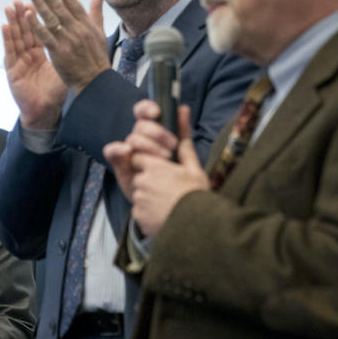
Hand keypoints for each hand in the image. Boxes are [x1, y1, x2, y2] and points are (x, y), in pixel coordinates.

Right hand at [2, 0, 66, 129]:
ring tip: (11, 6)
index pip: (41, 28)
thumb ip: (74, 47)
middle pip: (26, 30)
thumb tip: (87, 33)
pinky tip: (5, 26)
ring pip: (16, 37)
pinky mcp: (13, 71)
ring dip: (13, 21)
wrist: (47, 112)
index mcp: (42, 52)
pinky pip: (10, 52)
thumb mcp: (68, 65)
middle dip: (24, 13)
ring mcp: (20, 62)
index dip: (40, 13)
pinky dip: (8, 38)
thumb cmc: (57, 90)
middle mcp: (29, 55)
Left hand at [25, 0, 110, 92]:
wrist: (95, 81)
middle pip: (60, 7)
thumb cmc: (97, 57)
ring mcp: (68, 40)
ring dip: (40, 4)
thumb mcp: (100, 32)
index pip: (72, 1)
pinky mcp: (59, 52)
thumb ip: (97, 11)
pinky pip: (45, 36)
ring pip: (51, 19)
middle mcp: (77, 29)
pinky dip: (36, 25)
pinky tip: (27, 15)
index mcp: (87, 24)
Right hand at [104, 100, 180, 201]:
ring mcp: (129, 152)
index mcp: (153, 132)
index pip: (143, 112)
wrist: (168, 206)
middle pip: (140, 126)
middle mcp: (139, 139)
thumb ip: (183, 133)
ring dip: (147, 146)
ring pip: (132, 138)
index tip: (156, 111)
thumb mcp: (184, 156)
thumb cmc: (176, 180)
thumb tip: (183, 108)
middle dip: (157, 133)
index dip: (147, 108)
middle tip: (172, 147)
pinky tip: (127, 152)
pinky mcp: (120, 164)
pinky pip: (111, 150)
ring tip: (164, 159)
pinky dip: (117, 149)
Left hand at [124, 105, 207, 237]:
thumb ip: (183, 141)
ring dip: (149, 195)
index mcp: (155, 167)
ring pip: (139, 192)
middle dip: (149, 178)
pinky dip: (148, 211)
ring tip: (170, 202)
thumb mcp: (194, 167)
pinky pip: (139, 209)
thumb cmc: (198, 195)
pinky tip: (164, 214)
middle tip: (168, 187)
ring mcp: (139, 200)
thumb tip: (181, 110)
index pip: (138, 156)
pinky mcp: (138, 216)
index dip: (150, 162)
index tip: (163, 168)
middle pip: (138, 174)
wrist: (199, 228)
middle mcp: (143, 181)